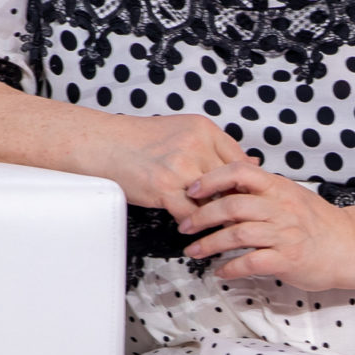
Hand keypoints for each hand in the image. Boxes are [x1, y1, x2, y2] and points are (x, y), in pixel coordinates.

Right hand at [78, 113, 250, 221]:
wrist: (104, 144)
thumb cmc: (139, 139)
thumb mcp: (182, 131)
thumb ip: (214, 147)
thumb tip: (250, 163)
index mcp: (203, 129)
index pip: (239, 160)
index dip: (243, 183)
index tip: (243, 196)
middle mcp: (196, 145)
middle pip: (230, 182)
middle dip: (231, 202)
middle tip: (233, 216)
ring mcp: (181, 167)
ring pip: (213, 200)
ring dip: (213, 215)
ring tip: (214, 224)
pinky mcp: (165, 188)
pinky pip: (192, 214)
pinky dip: (193, 224)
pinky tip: (190, 226)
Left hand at [180, 163, 354, 289]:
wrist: (350, 247)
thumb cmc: (319, 224)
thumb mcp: (291, 196)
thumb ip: (263, 190)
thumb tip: (228, 183)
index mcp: (279, 188)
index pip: (241, 171)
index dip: (212, 178)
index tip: (192, 189)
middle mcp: (281, 208)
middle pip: (232, 204)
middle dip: (202, 216)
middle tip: (186, 225)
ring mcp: (285, 233)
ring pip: (237, 233)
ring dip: (210, 244)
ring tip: (194, 251)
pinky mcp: (288, 259)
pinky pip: (251, 262)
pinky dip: (231, 268)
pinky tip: (220, 271)